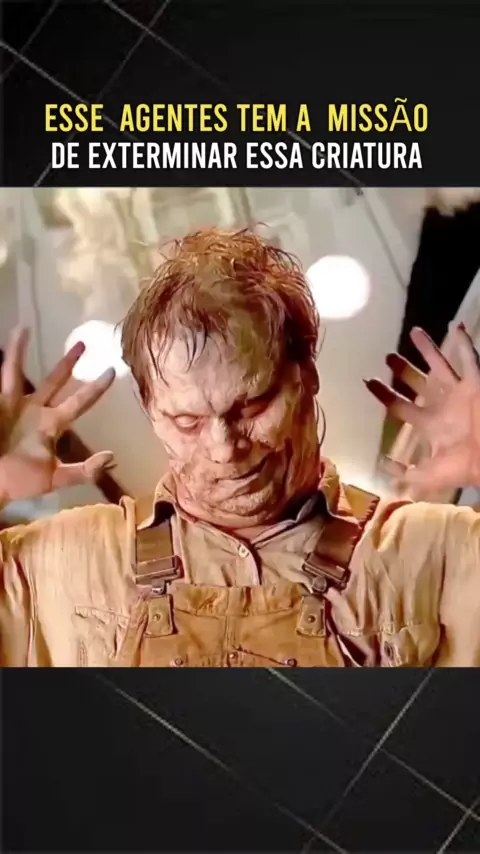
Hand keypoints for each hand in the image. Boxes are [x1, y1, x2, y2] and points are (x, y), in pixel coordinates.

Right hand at [0, 327, 115, 503]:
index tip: (113, 371)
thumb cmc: (20, 482)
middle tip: (83, 343)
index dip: (95, 387)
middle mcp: (35, 410)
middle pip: (54, 381)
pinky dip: (1, 363)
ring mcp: (12, 406)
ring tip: (22, 329)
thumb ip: (83, 472)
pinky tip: (1, 345)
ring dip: (18, 351)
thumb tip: (112, 458)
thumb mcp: (54, 478)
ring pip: (16, 372)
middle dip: (67, 363)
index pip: (80, 402)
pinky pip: (0, 379)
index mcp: (52, 424)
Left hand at [364, 325, 479, 498]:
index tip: (367, 381)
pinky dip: (463, 343)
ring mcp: (459, 393)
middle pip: (418, 382)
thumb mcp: (428, 476)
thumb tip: (381, 468)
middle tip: (387, 356)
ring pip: (441, 365)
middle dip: (403, 369)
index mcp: (430, 424)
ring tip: (414, 331)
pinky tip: (456, 327)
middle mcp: (442, 405)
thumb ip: (405, 475)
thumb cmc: (463, 467)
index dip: (384, 394)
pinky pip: (470, 359)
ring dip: (428, 349)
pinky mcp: (476, 384)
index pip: (400, 406)